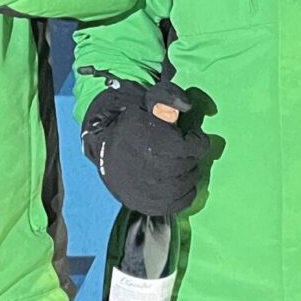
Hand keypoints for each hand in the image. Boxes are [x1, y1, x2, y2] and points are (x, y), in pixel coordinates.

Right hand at [81, 78, 210, 214]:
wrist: (103, 143)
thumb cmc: (133, 121)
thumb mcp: (150, 99)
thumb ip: (170, 96)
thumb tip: (187, 106)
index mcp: (157, 142)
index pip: (196, 147)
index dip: (196, 140)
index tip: (188, 137)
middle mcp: (153, 169)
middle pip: (190, 166)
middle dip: (190, 157)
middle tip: (182, 152)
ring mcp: (149, 190)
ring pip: (185, 185)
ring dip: (187, 174)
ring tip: (178, 165)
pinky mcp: (145, 204)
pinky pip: (178, 204)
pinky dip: (184, 194)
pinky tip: (177, 182)